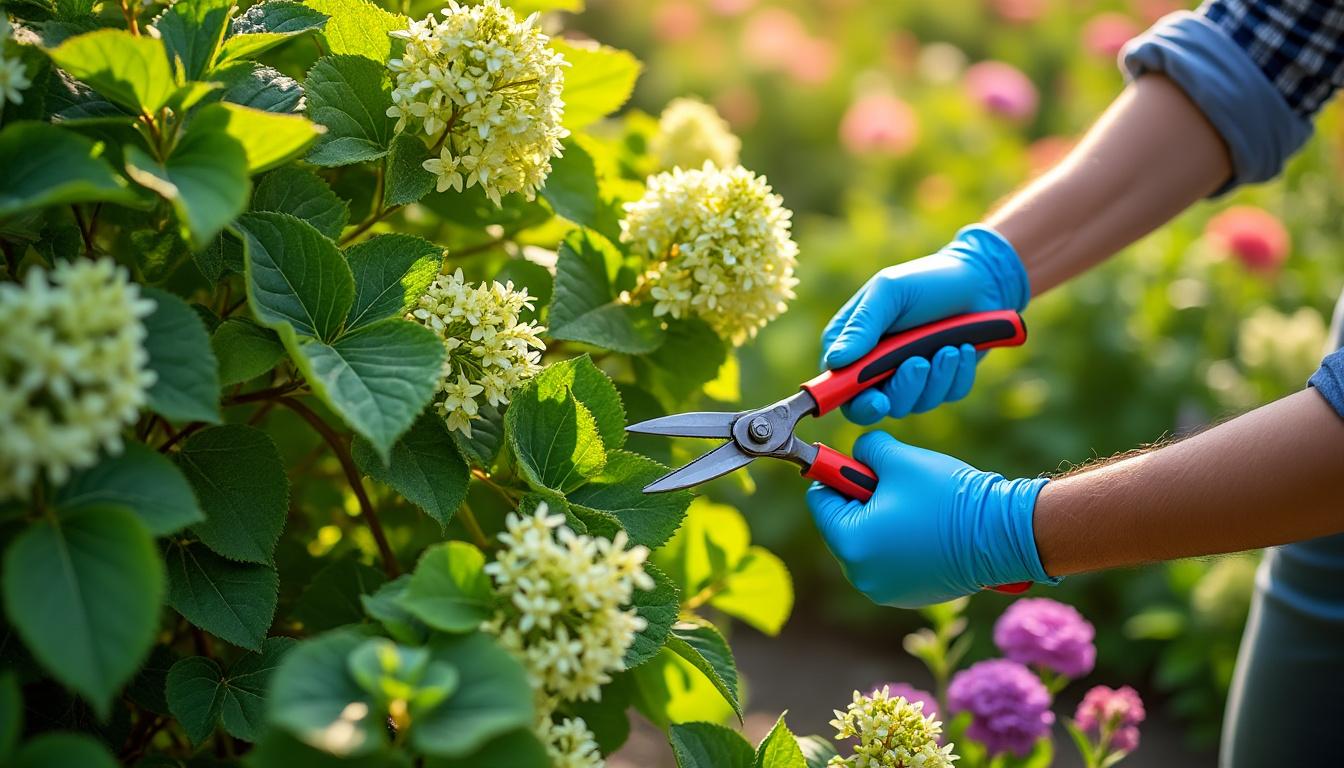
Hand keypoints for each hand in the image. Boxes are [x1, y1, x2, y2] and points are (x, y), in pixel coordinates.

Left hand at [807, 431, 1056, 607]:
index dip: (839, 475)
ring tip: (918, 508)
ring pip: (868, 544)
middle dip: (863, 502)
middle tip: (898, 487)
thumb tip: (857, 453)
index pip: (820, 500)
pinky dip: (900, 544)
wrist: (1001, 534)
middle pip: (843, 524)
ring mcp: (885, 591)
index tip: (864, 466)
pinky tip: (929, 530)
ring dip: (882, 522)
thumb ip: (865, 450)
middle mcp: (861, 576)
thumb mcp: (898, 459)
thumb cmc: (947, 496)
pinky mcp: (908, 597)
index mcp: (850, 544)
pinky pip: (890, 563)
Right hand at [820, 225, 1029, 424]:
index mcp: (853, 345)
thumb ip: (861, 327)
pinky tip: (962, 348)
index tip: (876, 400)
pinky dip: (956, 375)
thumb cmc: (926, 280)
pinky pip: (947, 396)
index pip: (840, 388)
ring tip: (949, 346)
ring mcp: (909, 378)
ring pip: (915, 404)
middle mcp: (876, 367)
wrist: (979, 280)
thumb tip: (835, 361)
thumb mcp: (888, 293)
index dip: (854, 401)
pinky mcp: (940, 383)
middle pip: (878, 405)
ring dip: (935, 377)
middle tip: (920, 363)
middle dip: (903, 388)